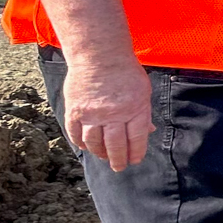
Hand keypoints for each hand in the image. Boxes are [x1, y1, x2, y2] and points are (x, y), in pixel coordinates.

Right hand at [63, 52, 154, 171]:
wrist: (99, 56)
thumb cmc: (125, 72)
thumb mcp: (143, 91)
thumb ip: (143, 113)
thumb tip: (148, 132)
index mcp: (135, 109)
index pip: (136, 139)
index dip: (136, 153)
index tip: (134, 160)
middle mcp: (113, 114)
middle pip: (115, 145)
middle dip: (118, 160)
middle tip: (119, 167)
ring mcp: (92, 114)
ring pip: (94, 143)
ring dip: (100, 153)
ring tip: (104, 157)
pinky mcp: (75, 111)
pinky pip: (76, 134)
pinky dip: (81, 143)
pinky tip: (86, 147)